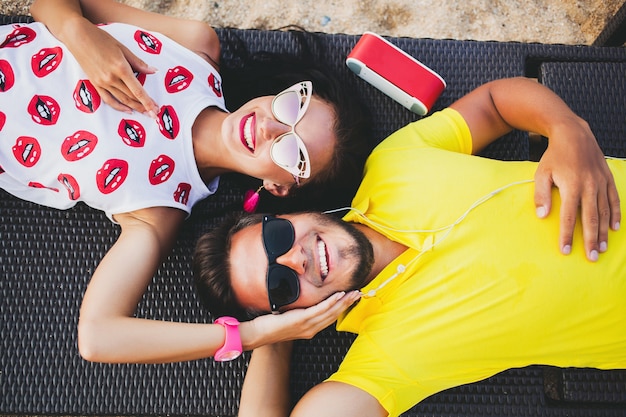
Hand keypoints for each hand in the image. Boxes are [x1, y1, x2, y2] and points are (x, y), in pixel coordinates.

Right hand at [64, 17, 158, 114]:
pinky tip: (128, 110)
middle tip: (154, 113)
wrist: (77, 36)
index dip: (148, 102)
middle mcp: (111, 78)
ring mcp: (102, 82)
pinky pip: (108, 99)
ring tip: (145, 113)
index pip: (138, 90)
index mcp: (121, 68)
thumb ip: (138, 62)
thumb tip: (153, 71)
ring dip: (135, 108)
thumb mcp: (123, 48)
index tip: (156, 110)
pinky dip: (119, 106)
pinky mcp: (95, 84)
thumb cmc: (101, 39)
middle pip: (131, 97)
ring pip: (122, 100)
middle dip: (144, 106)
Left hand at [241, 291, 360, 348]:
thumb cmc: (270, 327)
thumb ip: (299, 314)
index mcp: (310, 330)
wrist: (258, 335)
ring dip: (343, 302)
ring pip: (331, 312)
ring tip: (353, 293)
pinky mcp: (301, 320)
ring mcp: (307, 326)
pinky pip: (320, 310)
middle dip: (348, 304)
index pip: (330, 318)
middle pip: (335, 315)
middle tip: (359, 294)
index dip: (342, 308)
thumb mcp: (288, 320)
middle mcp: (311, 329)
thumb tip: (302, 304)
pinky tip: (338, 295)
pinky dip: (331, 302)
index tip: (351, 299)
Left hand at [534, 119, 620, 260]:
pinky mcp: (608, 178)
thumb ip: (541, 195)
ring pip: (605, 212)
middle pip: (591, 218)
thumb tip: (542, 216)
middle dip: (591, 239)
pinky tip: (615, 228)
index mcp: (571, 186)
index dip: (568, 235)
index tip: (566, 250)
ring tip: (602, 248)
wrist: (574, 134)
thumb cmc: (554, 156)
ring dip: (604, 232)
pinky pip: (614, 199)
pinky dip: (616, 215)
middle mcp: (589, 185)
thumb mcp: (541, 173)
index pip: (569, 216)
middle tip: (592, 258)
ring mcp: (601, 182)